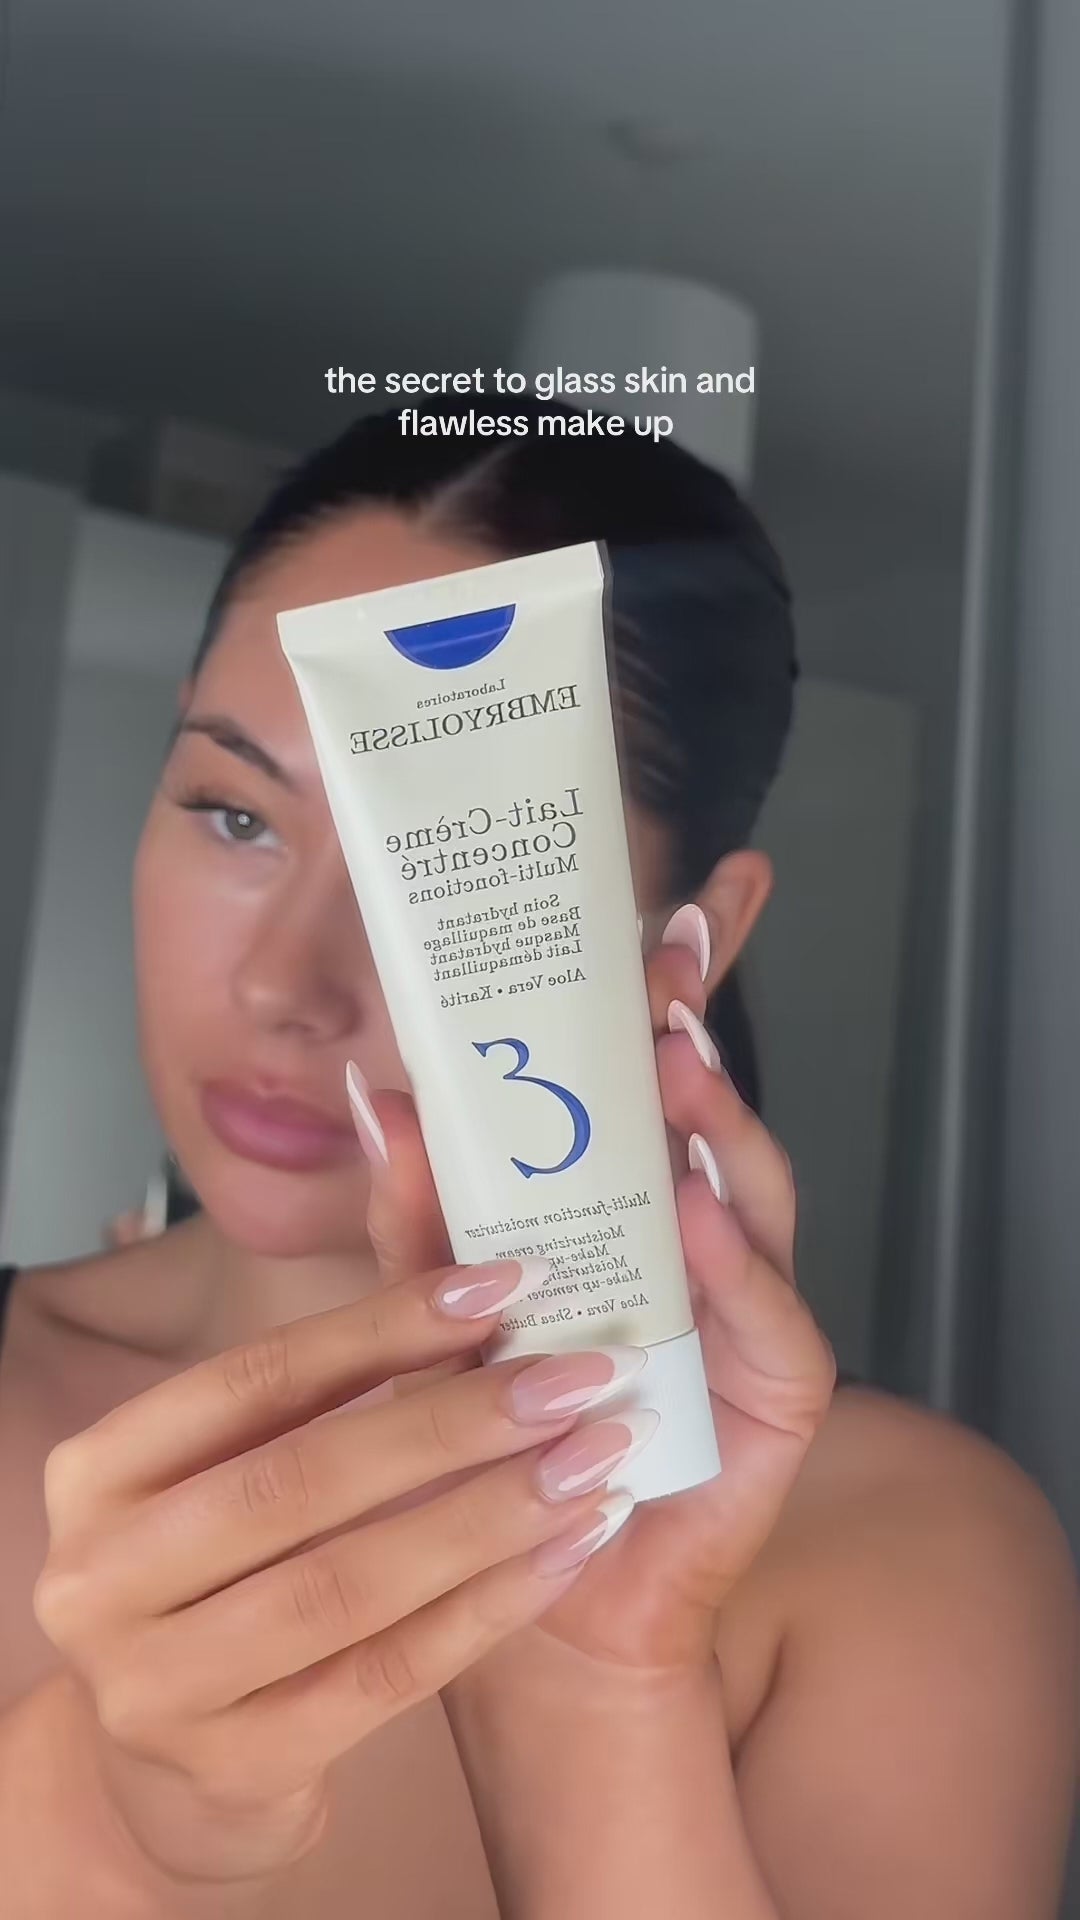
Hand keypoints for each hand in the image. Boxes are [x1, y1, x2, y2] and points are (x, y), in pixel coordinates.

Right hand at [32, 1265, 645, 1885]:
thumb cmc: (227, 1573)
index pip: (254, 1380)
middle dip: (458, 1421)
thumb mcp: (240, 1466)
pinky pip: (390, 1674)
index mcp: (100, 1471)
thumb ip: (327, 1366)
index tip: (506, 1284)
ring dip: (494, 1512)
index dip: (383, 1327)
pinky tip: (573, 1549)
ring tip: (599, 1456)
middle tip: (581, 1376)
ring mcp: (159, 1687)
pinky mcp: (236, 1769)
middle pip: (304, 1480)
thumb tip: (416, 1173)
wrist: (178, 1769)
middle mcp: (103, 1577)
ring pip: (353, 1583)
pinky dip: (492, 1605)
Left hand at [361, 903, 835, 1679]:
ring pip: (752, 1195)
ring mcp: (748, 1304)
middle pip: (708, 1116)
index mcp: (625, 1204)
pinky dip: (735, 1264)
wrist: (544, 1596)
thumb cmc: (498, 1440)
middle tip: (667, 969)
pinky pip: (769, 1314)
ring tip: (676, 1067)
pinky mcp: (779, 1386)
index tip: (654, 916)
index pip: (650, 1085)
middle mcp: (697, 1236)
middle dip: (694, 1036)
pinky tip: (698, 1215)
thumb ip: (417, 1214)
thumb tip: (376, 1095)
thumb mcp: (437, 1314)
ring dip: (717, 1127)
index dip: (665, 999)